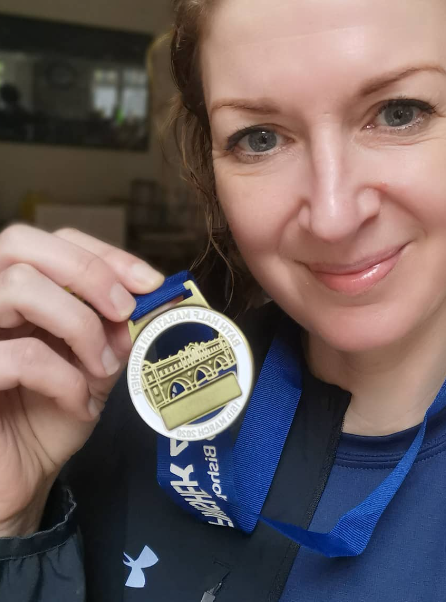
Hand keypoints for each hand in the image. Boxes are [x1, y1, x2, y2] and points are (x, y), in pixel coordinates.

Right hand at [0, 225, 162, 535]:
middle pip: (19, 240)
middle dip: (87, 270)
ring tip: (103, 366)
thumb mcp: (96, 364)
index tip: (150, 283)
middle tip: (123, 309)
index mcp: (15, 291)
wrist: (18, 480)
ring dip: (79, 324)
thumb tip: (157, 297)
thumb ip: (118, 327)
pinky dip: (63, 377)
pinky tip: (78, 403)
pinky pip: (19, 355)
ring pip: (17, 285)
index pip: (51, 239)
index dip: (103, 253)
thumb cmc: (49, 417)